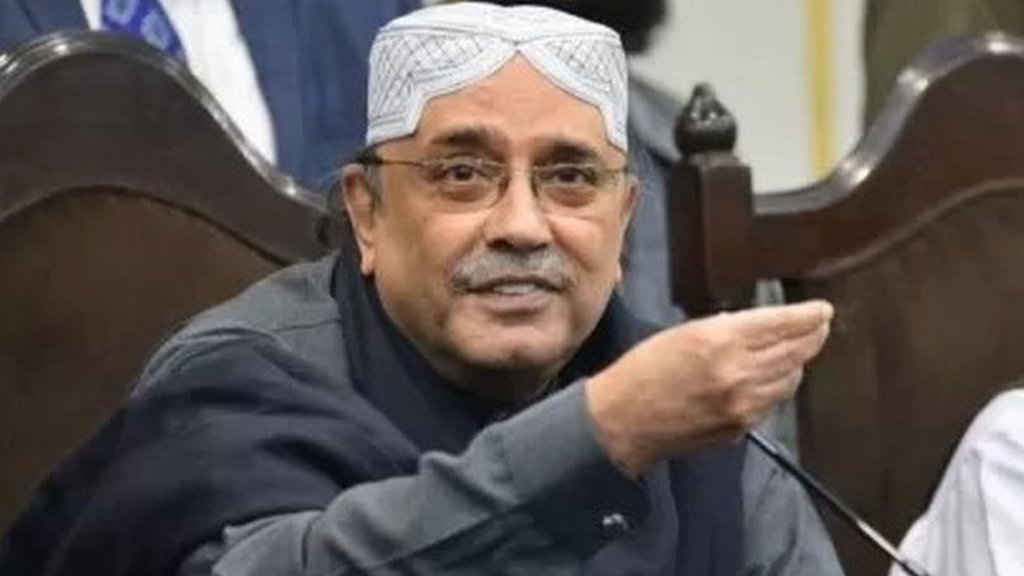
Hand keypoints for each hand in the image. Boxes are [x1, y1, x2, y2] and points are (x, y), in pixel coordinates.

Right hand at [586, 300, 832, 477]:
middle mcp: (738, 372)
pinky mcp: (742, 428)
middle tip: (820, 326)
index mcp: (720, 340)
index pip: (781, 324)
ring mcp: (743, 404)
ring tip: (795, 352)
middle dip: (812, 336)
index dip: (808, 316)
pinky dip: (776, 387)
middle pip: (796, 351)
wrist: (622, 421)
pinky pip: (772, 402)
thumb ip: (725, 330)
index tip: (822, 310)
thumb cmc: (642, 371)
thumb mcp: (682, 334)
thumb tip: (759, 328)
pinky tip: (769, 379)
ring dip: (796, 363)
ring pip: (790, 379)